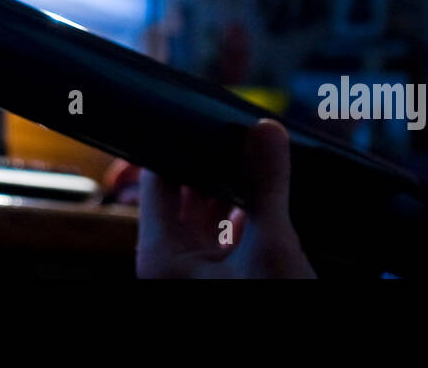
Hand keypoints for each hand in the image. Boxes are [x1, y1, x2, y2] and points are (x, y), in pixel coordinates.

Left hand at [134, 118, 315, 277]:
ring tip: (258, 157)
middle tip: (242, 130)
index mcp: (161, 254)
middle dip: (215, 163)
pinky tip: (268, 199)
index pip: (156, 181)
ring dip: (234, 190)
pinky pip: (227, 239)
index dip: (177, 145)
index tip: (204, 116)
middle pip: (185, 194)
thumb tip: (268, 130)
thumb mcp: (271, 248)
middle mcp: (172, 263)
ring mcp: (198, 273)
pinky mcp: (226, 280)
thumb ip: (267, 187)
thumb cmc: (268, 310)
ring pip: (209, 216)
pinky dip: (246, 219)